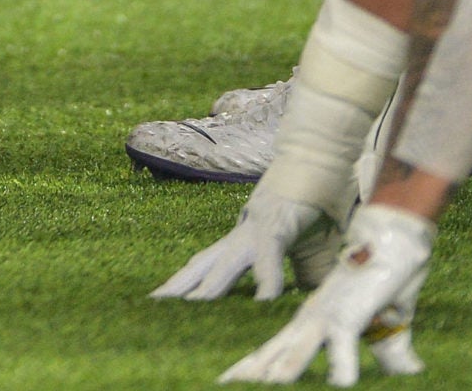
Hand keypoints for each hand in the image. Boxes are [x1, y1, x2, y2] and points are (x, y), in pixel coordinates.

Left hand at [153, 192, 328, 301]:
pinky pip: (268, 256)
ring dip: (205, 292)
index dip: (188, 288)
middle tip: (150, 312)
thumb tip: (305, 305)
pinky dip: (266, 281)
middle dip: (177, 291)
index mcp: (244, 242)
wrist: (321, 157)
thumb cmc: (315, 205)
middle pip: (201, 268)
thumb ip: (306, 277)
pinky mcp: (278, 224)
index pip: (208, 269)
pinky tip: (263, 304)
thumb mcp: (310, 252)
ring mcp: (257, 229)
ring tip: (187, 315)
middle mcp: (242, 236)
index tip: (166, 309)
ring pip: (224, 266)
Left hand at [220, 205, 430, 384]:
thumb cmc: (389, 281)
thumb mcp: (386, 326)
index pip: (270, 350)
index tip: (228, 382)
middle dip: (247, 373)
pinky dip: (341, 371)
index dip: (250, 369)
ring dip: (279, 375)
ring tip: (261, 389)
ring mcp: (326, 316)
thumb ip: (390, 352)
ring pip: (296, 354)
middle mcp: (309, 319)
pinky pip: (343, 348)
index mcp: (308, 320)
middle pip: (269, 354)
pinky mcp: (349, 314)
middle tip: (219, 386)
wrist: (397, 237)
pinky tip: (341, 388)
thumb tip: (411, 372)